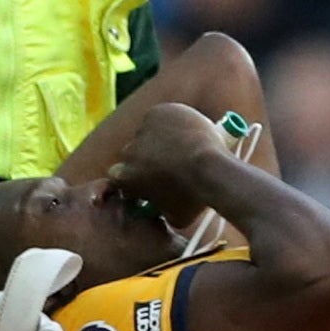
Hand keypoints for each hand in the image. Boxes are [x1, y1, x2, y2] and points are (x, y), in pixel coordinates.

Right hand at [111, 100, 230, 203]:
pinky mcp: (156, 113)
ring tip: (184, 144)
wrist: (211, 169)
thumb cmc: (195, 198)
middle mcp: (128, 152)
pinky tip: (187, 129)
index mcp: (125, 178)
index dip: (133, 176)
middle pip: (132, 152)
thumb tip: (161, 209)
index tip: (147, 178)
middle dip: (146, 156)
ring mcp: (141, 131)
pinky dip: (170, 121)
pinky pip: (160, 116)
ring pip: (148, 132)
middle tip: (169, 160)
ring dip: (160, 137)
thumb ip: (161, 210)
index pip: (119, 175)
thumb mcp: (176, 217)